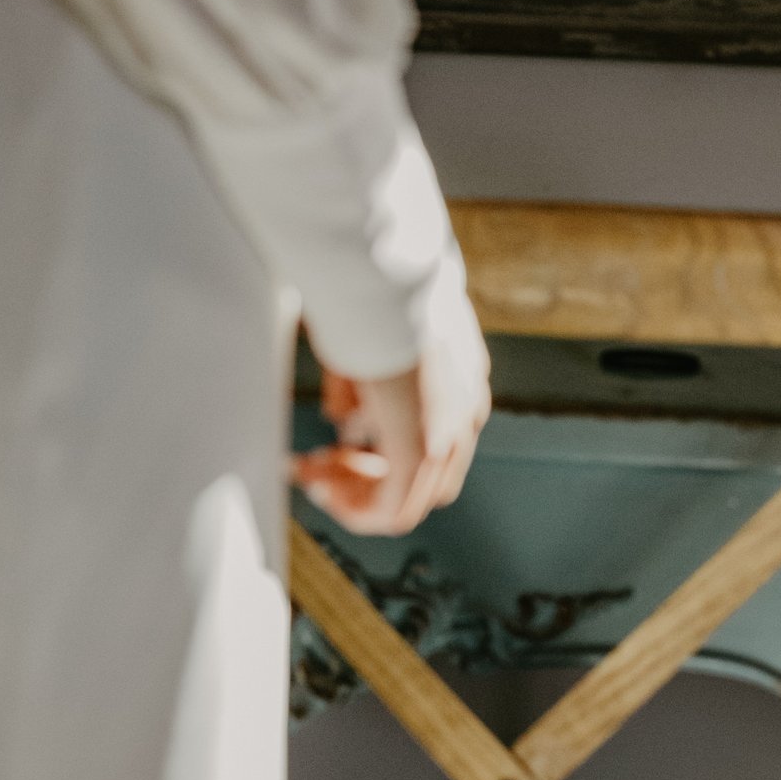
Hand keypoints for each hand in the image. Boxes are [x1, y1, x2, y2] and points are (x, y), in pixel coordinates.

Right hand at [298, 277, 490, 538]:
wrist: (379, 269)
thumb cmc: (366, 288)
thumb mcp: (368, 339)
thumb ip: (361, 387)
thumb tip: (343, 422)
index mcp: (463, 381)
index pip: (435, 445)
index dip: (381, 454)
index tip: (334, 442)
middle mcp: (467, 411)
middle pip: (429, 484)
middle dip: (367, 481)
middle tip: (321, 464)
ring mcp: (450, 432)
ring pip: (411, 502)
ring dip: (355, 496)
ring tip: (313, 475)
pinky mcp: (422, 445)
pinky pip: (395, 510)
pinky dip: (355, 510)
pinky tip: (318, 485)